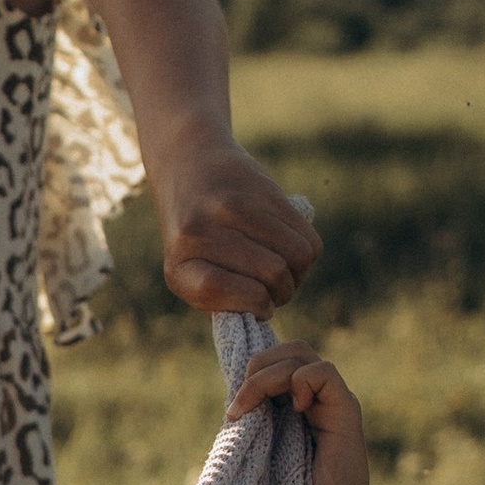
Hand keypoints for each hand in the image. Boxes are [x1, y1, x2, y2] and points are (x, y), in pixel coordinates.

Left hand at [157, 140, 321, 318]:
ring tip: (286, 272)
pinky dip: (307, 253)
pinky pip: (306, 238)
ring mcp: (231, 207)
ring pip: (295, 256)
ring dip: (299, 274)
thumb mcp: (192, 272)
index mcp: (178, 266)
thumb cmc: (195, 237)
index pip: (217, 289)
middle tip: (277, 289)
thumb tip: (260, 317)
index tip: (262, 306)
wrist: (190, 166)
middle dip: (283, 292)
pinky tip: (291, 251)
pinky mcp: (262, 191)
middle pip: (271, 273)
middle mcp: (199, 232)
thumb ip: (220, 299)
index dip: (253, 304)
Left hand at [226, 338, 368, 484]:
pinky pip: (323, 373)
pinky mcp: (346, 415)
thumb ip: (253, 437)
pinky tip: (294, 411)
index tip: (230, 413)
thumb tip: (226, 418)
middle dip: (258, 367)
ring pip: (302, 355)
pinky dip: (300, 381)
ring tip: (252, 409)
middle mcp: (319, 405)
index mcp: (300, 414)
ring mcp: (335, 407)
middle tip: (238, 408)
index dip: (254, 370)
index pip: (280, 364)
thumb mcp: (261, 466)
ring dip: (268, 375)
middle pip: (290, 351)